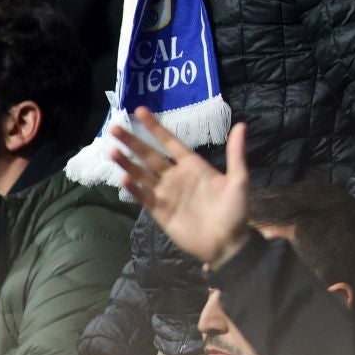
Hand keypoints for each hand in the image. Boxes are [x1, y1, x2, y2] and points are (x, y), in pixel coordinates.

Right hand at [109, 109, 250, 270]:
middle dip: (133, 142)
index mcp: (193, 165)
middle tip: (115, 128)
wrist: (228, 243)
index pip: (170, 141)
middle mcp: (176, 176)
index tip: (140, 111)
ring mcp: (166, 194)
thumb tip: (241, 124)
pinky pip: (143, 198)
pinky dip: (134, 189)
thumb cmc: (235, 210)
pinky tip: (124, 179)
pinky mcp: (160, 212)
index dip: (155, 127)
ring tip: (113, 150)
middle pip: (150, 155)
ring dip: (128, 162)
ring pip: (142, 174)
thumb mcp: (238, 180)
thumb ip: (236, 153)